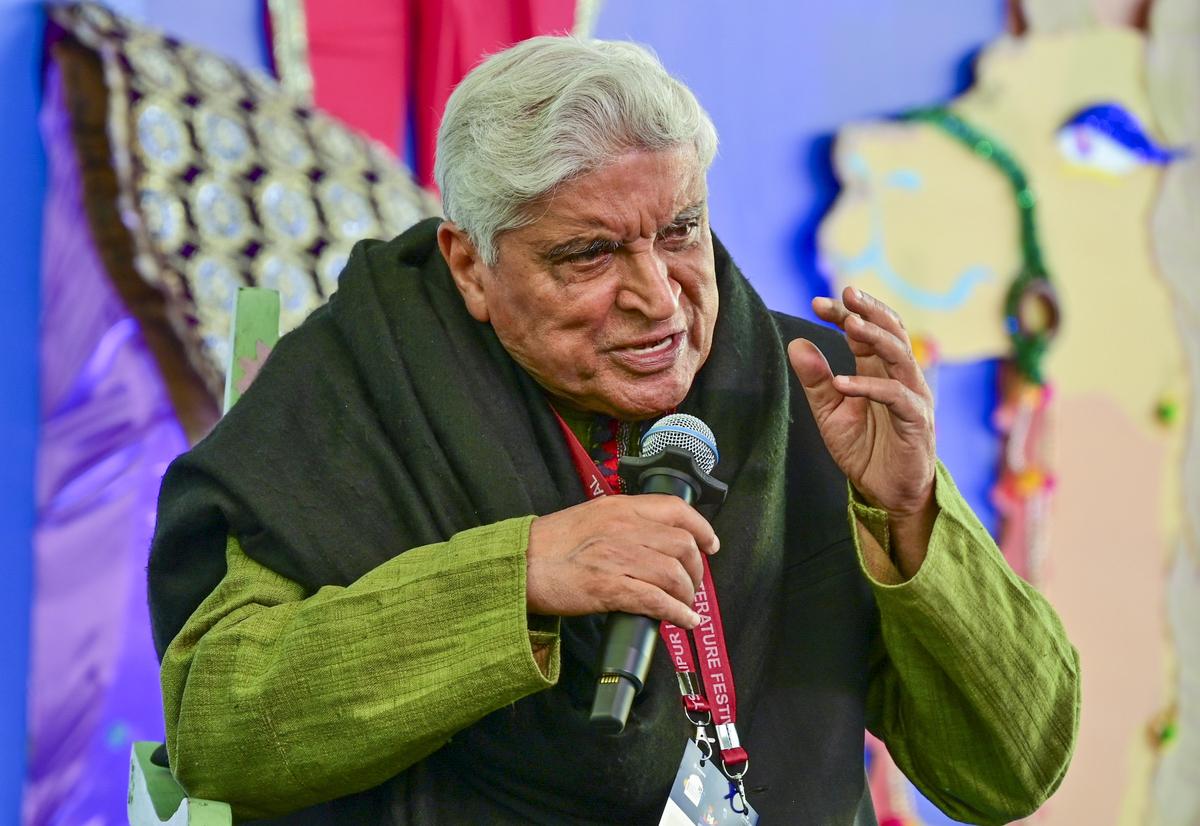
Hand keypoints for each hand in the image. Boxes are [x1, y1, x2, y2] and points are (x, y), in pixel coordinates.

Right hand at [526, 494, 719, 627]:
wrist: (518, 564)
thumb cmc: (549, 545)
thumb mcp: (591, 517)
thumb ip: (623, 523)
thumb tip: (653, 542)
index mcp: (620, 507)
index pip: (675, 509)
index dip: (701, 528)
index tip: (711, 545)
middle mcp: (623, 528)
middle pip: (682, 545)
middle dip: (696, 569)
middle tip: (693, 585)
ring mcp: (617, 558)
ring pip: (674, 574)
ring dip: (687, 594)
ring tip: (685, 605)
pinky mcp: (609, 588)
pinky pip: (657, 600)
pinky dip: (677, 613)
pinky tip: (684, 621)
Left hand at [787, 287, 936, 574]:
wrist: (888, 493)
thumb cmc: (864, 450)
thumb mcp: (830, 413)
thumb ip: (816, 381)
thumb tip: (795, 343)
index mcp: (878, 371)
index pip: (866, 332)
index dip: (845, 314)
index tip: (817, 303)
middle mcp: (899, 377)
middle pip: (890, 332)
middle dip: (868, 310)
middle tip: (846, 294)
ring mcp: (912, 396)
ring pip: (900, 355)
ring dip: (875, 338)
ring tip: (849, 325)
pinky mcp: (917, 420)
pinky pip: (895, 396)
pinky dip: (868, 387)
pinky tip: (842, 384)